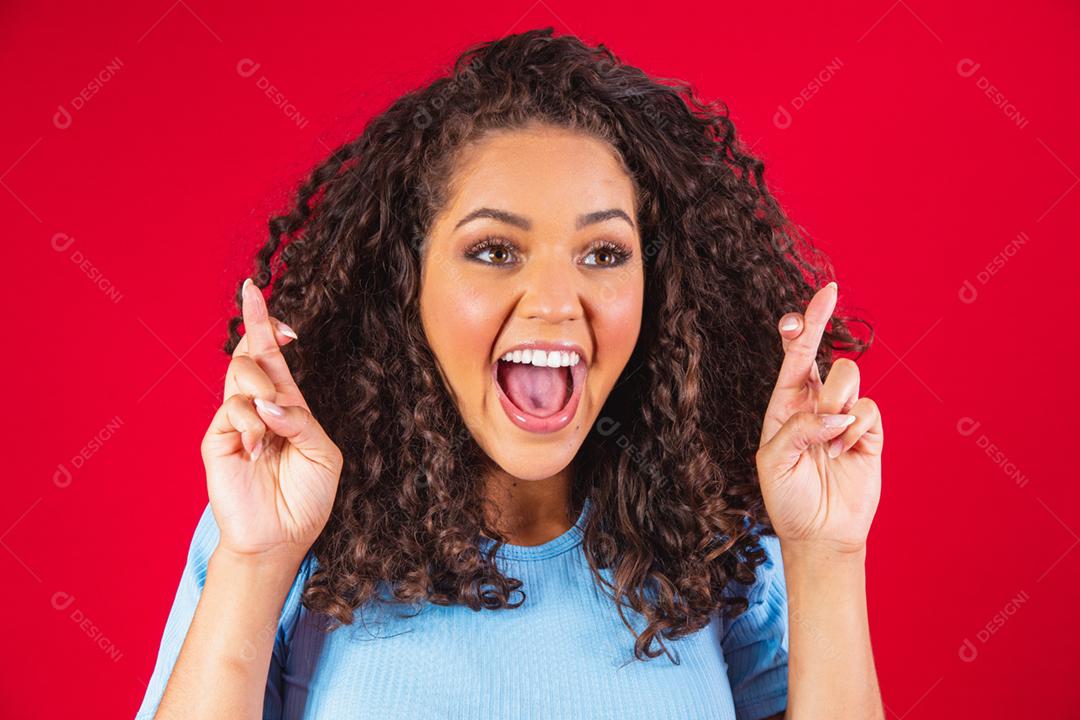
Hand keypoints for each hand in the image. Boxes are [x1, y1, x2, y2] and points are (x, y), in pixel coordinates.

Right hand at [200, 278, 342, 561]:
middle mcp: (259, 408)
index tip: (255, 291)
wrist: (282, 537)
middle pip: (251, 353)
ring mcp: (236, 422)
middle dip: (261, 334)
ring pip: (241, 375)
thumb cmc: (307, 497)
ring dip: (262, 390)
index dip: (264, 323)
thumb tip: (269, 402)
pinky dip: (252, 424)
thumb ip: (301, 421)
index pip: (272, 354)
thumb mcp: (323, 454)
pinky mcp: (218, 440)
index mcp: (287, 405)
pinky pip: (233, 410)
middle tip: (280, 342)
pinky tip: (258, 449)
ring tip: (271, 428)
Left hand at [755, 282, 882, 553]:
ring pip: (851, 377)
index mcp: (785, 402)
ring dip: (838, 407)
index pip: (797, 351)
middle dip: (827, 381)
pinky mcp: (870, 432)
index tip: (827, 292)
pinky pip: (870, 408)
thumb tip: (835, 412)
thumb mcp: (774, 461)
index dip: (810, 320)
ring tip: (829, 445)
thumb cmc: (787, 498)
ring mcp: (844, 416)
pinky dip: (856, 429)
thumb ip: (798, 427)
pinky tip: (844, 453)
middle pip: (829, 359)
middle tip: (822, 415)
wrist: (820, 533)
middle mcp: (815, 402)